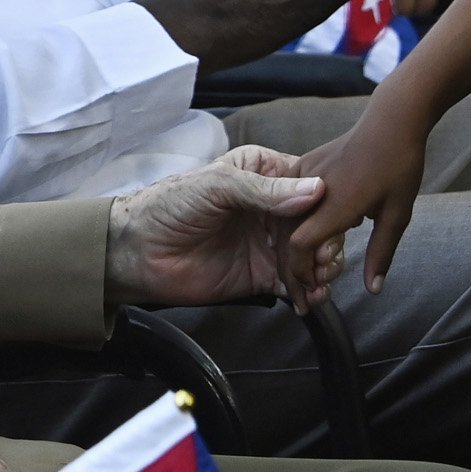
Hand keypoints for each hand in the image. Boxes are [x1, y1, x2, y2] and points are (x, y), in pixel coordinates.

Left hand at [106, 144, 333, 308]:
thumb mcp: (215, 186)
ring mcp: (271, 242)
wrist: (139, 254)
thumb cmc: (170, 206)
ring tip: (318, 280)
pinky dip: (309, 293)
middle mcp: (273, 206)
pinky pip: (297, 284)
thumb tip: (315, 191)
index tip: (332, 221)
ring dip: (323, 269)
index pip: (311, 182)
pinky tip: (309, 298)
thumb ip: (263, 190)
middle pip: (320, 222)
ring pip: (314, 254)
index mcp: (263, 173)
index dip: (327, 202)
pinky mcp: (264, 276)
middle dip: (328, 241)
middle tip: (322, 259)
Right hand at [282, 90, 433, 299]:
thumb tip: (373, 290)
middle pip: (286, 237)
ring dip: (289, 249)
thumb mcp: (397, 215)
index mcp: (335, 204)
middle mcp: (311, 188)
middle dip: (292, 271)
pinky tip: (302, 240)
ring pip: (283, 219)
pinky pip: (287, 200)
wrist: (391, 118)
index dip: (300, 273)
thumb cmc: (400, 166)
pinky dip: (290, 225)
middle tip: (305, 297)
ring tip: (304, 274)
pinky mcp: (304, 164)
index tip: (310, 293)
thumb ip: (381, 254)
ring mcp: (304, 173)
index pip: (300, 246)